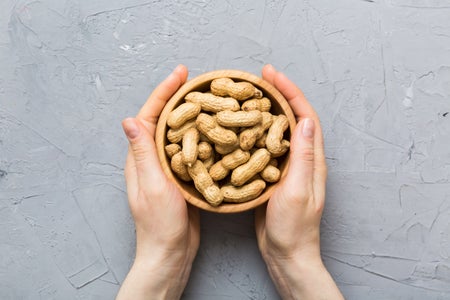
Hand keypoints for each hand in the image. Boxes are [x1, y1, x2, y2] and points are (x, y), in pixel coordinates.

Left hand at [117, 65, 199, 299]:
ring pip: (180, 132)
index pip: (150, 116)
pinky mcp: (182, 176)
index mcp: (141, 157)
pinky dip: (201, 134)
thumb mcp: (152, 186)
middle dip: (178, 97)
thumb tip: (129, 120)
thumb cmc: (159, 223)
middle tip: (195, 80)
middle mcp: (152, 158)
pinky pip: (191, 148)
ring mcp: (168, 167)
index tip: (180, 73)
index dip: (164, 93)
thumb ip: (143, 153)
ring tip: (208, 98)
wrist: (171, 251)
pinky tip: (215, 129)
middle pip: (165, 119)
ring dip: (191, 113)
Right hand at [255, 65, 342, 298]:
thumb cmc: (294, 228)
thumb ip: (302, 157)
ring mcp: (286, 167)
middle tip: (259, 78)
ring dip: (265, 110)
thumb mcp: (298, 191)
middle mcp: (301, 159)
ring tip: (248, 96)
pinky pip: (263, 147)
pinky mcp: (272, 176)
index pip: (304, 117)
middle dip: (278, 94)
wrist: (286, 254)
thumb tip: (303, 121)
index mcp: (311, 160)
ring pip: (276, 130)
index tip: (272, 74)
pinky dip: (254, 132)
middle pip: (291, 118)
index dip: (290, 92)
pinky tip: (240, 128)